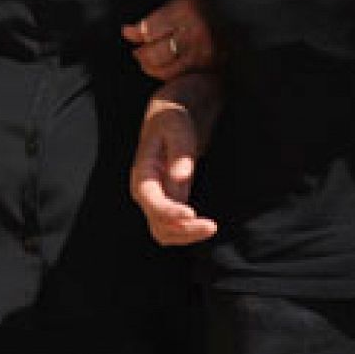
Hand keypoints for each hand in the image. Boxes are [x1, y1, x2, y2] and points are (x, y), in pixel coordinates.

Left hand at [121, 0, 217, 79]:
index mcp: (186, 10)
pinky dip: (167, 73)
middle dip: (141, 54)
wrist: (241, 12)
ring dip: (151, 66)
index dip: (134, 32)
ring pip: (166, 69)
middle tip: (137, 50)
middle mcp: (195, 33)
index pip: (150, 29)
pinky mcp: (210, 66)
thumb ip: (157, 16)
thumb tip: (130, 33)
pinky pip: (181, 75)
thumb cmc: (208, 1)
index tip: (127, 32)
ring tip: (147, 60)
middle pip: (156, 53)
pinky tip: (164, 67)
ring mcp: (204, 52)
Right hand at [129, 94, 216, 245]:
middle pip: (158, 224)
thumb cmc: (173, 119)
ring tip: (211, 228)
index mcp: (143, 173)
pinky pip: (175, 227)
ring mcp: (158, 200)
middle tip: (211, 226)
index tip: (192, 215)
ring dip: (186, 236)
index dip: (169, 212)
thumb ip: (179, 152)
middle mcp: (146, 192)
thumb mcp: (177, 127)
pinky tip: (206, 226)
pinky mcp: (171, 202)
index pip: (151, 201)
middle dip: (183, 231)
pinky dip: (188, 232)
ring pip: (165, 232)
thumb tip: (181, 178)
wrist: (172, 117)